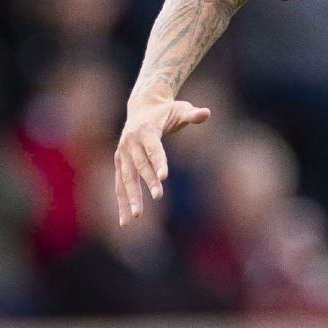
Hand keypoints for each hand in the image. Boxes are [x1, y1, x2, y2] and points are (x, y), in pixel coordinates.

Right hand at [114, 96, 210, 225]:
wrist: (142, 107)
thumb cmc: (166, 111)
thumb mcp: (180, 109)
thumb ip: (193, 114)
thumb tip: (207, 112)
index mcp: (146, 130)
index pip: (153, 149)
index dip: (158, 162)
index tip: (164, 177)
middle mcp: (130, 143)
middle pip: (139, 165)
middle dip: (147, 182)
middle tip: (158, 197)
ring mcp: (122, 154)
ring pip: (126, 178)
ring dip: (130, 198)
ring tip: (136, 217)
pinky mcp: (119, 163)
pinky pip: (120, 184)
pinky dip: (122, 202)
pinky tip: (125, 220)